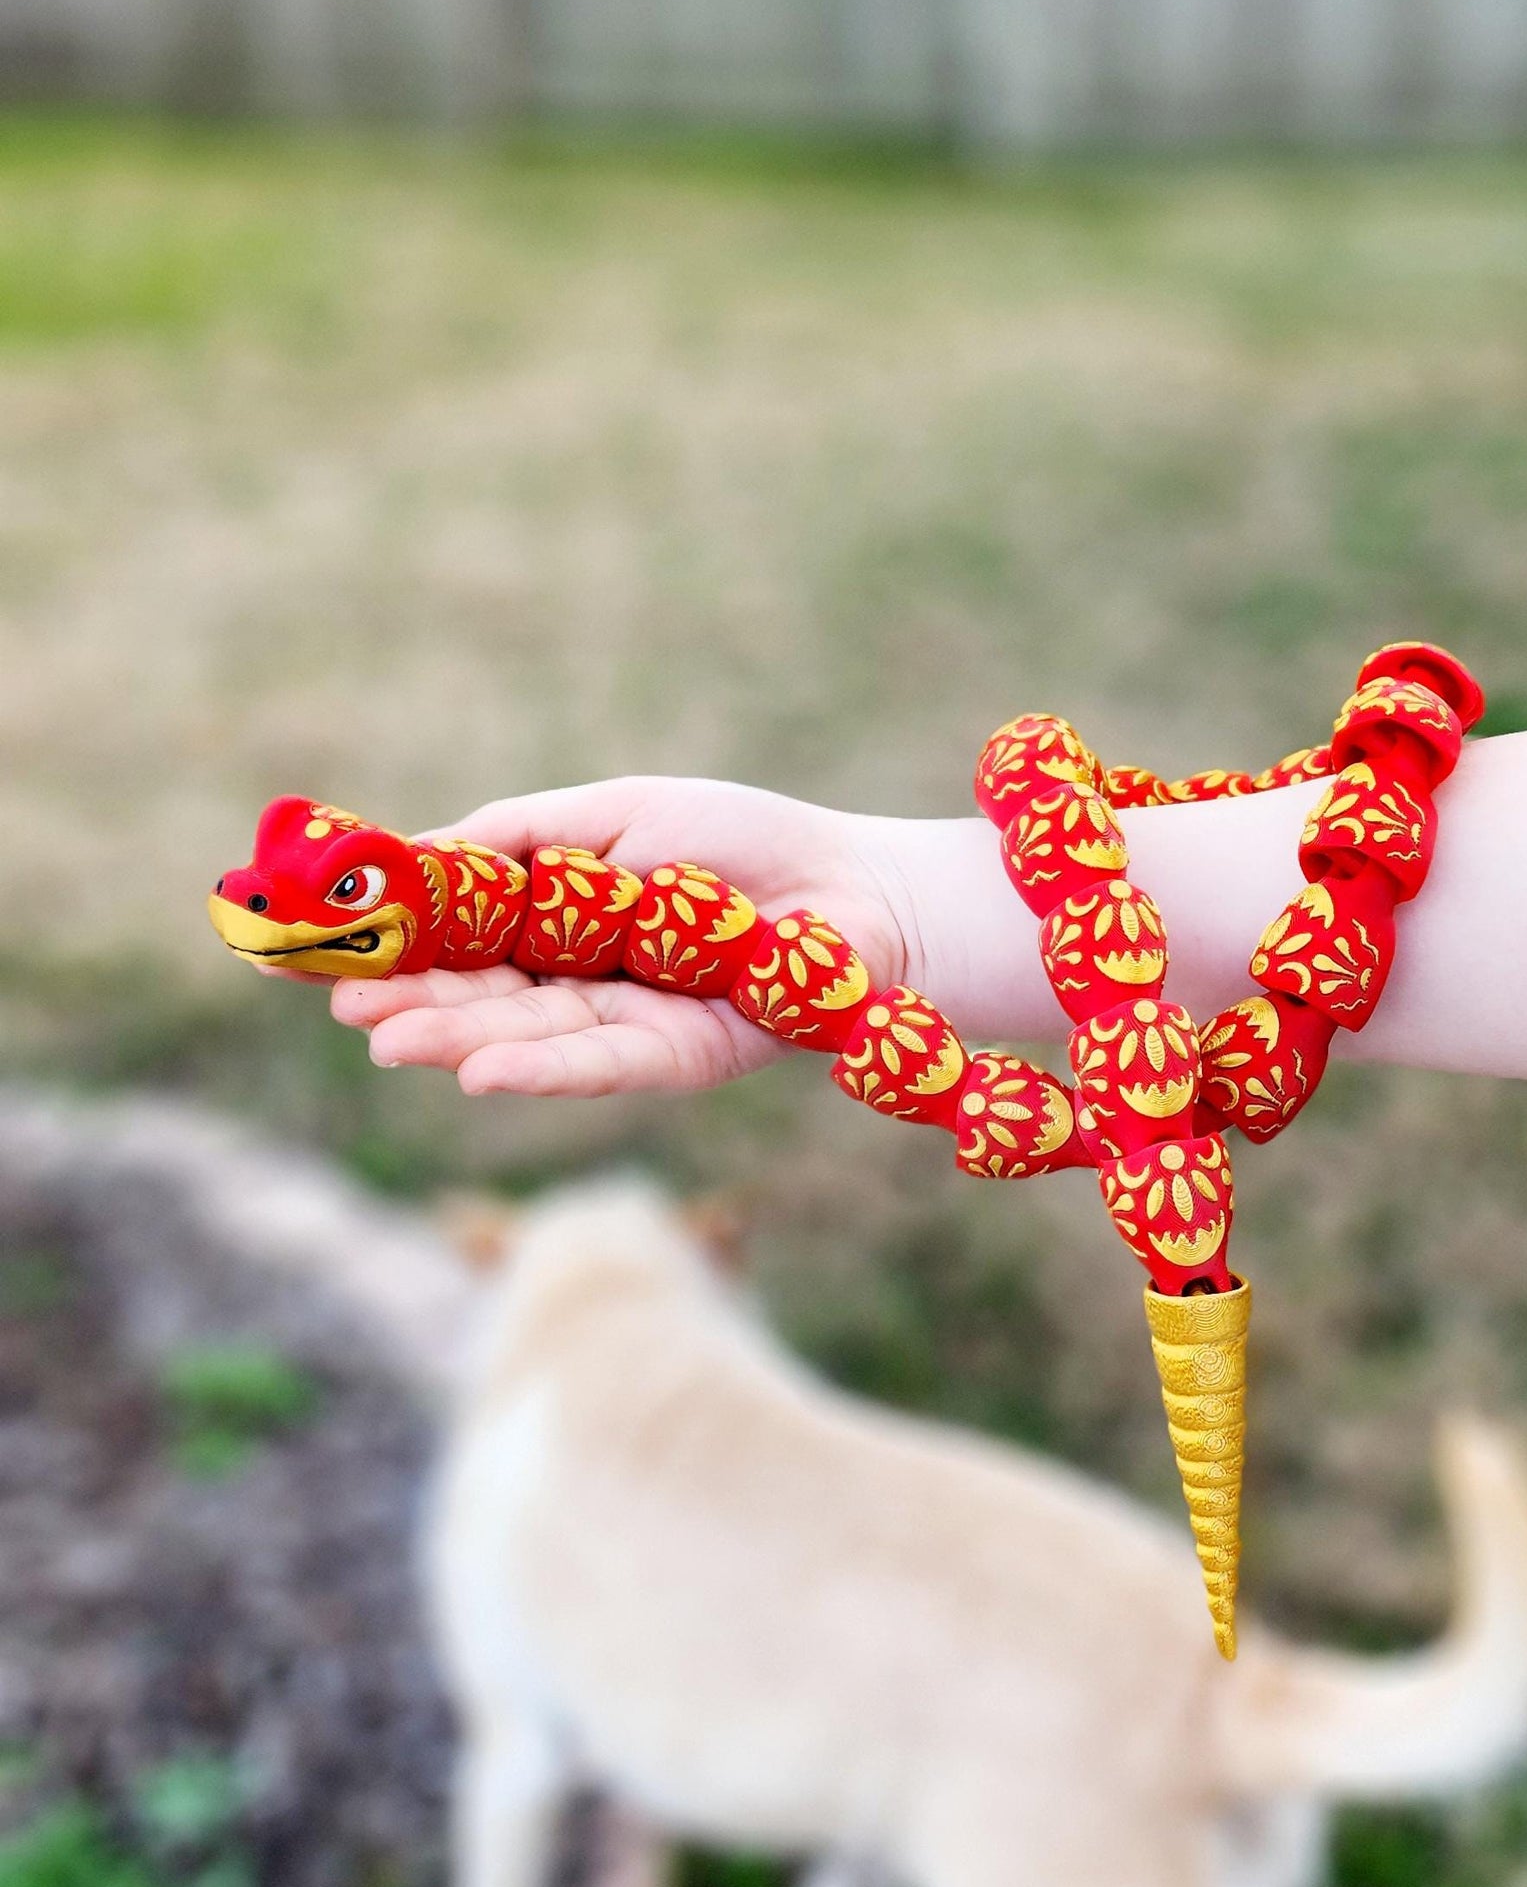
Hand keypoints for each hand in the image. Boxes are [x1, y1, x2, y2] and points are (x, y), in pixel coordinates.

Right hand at [327, 778, 916, 1097]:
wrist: (859, 888)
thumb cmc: (745, 840)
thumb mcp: (615, 815)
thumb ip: (519, 838)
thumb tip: (413, 855)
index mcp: (557, 919)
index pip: (454, 937)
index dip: (388, 944)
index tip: (307, 949)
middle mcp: (579, 980)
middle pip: (479, 994)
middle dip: (410, 998)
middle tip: (342, 1001)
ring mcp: (624, 1025)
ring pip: (526, 1034)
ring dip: (454, 1037)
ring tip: (385, 1037)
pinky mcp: (677, 1059)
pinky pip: (600, 1063)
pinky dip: (538, 1066)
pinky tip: (477, 1071)